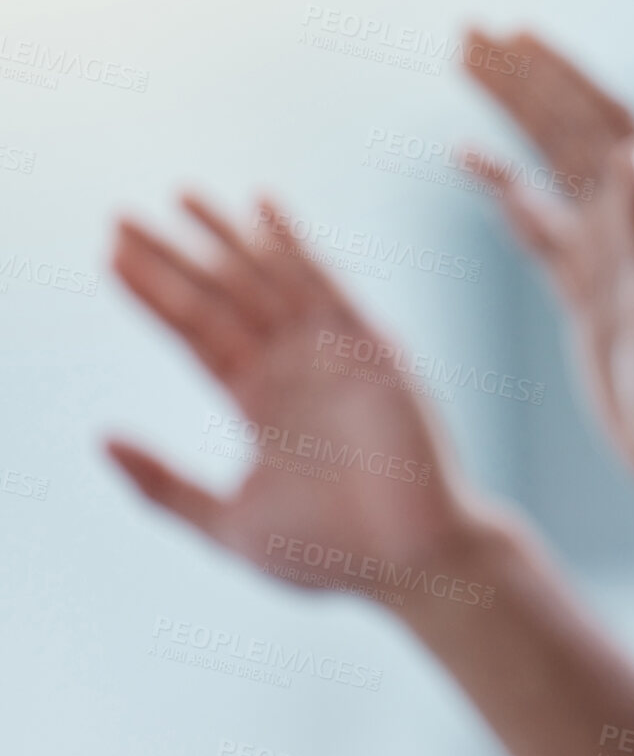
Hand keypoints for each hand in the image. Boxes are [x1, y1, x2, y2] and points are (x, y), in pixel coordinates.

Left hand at [107, 197, 476, 598]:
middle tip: (121, 215)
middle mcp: (294, 367)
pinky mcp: (369, 346)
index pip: (198, 334)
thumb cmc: (332, 553)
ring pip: (266, 281)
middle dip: (175, 257)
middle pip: (223, 297)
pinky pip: (324, 285)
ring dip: (225, 237)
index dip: (155, 296)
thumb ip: (164, 484)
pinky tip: (263, 206)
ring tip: (180, 196)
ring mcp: (332, 352)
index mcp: (263, 403)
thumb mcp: (227, 522)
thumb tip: (101, 438)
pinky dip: (294, 245)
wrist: (410, 559)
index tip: (108, 256)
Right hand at [462, 28, 633, 500]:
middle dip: (533, 80)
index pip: (613, 129)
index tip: (521, 36)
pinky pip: (540, 221)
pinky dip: (506, 186)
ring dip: (518, 111)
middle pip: (579, 130)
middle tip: (475, 29)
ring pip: (556, 163)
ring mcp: (608, 254)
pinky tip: (468, 155)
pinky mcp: (585, 290)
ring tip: (466, 53)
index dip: (568, 81)